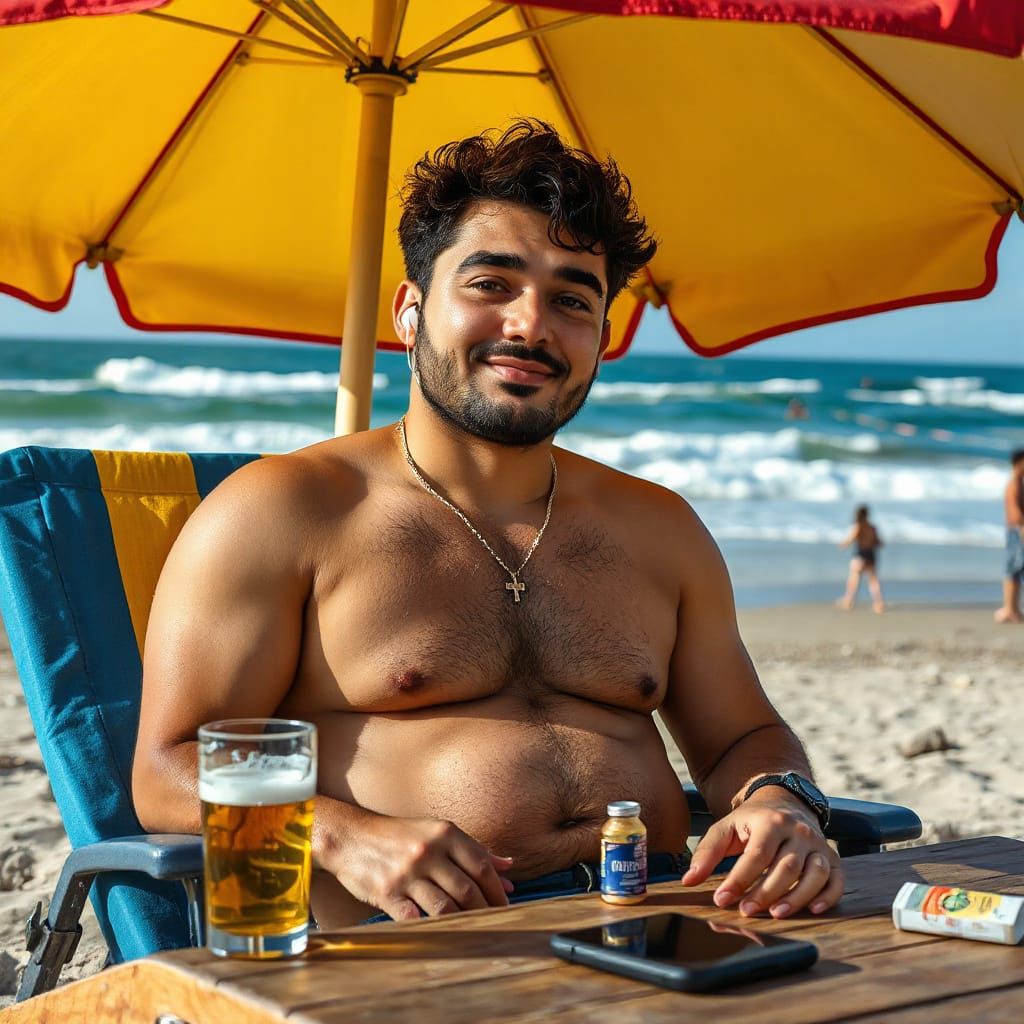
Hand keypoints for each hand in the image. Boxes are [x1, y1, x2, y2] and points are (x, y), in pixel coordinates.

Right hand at [320, 811, 514, 920]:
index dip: (498, 890)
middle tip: (493, 925)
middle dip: (485, 911)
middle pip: (467, 890)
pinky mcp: (387, 893)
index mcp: (445, 833)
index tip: (507, 906)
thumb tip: (508, 868)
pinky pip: (416, 918)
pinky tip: (442, 934)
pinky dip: (432, 929)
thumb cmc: (398, 835)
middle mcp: (428, 851)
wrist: (350, 836)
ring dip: (463, 923)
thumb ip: (473, 849)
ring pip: (446, 907)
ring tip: (472, 932)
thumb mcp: (437, 832)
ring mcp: (407, 873)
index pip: (481, 866)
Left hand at [681, 790, 842, 918]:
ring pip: (814, 874)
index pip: (757, 854)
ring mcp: (818, 844)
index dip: (740, 879)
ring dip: (797, 898)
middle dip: (766, 892)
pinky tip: (814, 910)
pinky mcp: (832, 857)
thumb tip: (688, 881)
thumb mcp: (725, 828)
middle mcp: (798, 831)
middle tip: (746, 912)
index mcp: (770, 822)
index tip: (722, 899)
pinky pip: (837, 879)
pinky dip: (829, 896)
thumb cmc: (751, 822)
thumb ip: (707, 853)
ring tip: (775, 915)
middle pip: (786, 867)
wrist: (784, 801)